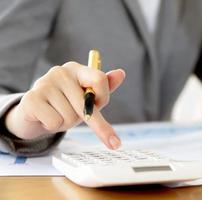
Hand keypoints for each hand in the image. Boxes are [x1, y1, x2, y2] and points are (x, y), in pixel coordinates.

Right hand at [4, 62, 125, 149]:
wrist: (35, 113)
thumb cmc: (65, 104)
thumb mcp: (87, 97)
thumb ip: (104, 87)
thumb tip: (121, 73)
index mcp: (77, 69)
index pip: (100, 79)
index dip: (102, 97)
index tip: (100, 106)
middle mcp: (60, 72)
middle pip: (86, 104)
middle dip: (96, 124)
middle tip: (105, 137)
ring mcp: (44, 83)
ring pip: (70, 117)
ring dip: (67, 123)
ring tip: (58, 114)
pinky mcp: (31, 98)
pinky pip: (55, 122)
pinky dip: (53, 126)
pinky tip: (46, 117)